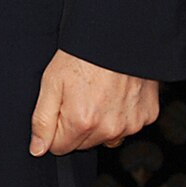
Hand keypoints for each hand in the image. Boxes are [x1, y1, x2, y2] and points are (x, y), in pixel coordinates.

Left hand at [28, 49, 159, 155]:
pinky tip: (116, 93)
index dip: (54, 128)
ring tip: (97, 93)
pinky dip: (121, 114)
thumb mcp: (50, 82)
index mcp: (81, 122)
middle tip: (77, 96)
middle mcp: (109, 129)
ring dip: (100, 122)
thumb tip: (37, 149)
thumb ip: (42, 120)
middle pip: (83, 143)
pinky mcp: (148, 116)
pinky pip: (128, 125)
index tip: (59, 107)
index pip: (59, 147)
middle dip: (76, 126)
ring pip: (107, 137)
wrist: (118, 37)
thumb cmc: (81, 56)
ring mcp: (131, 124)